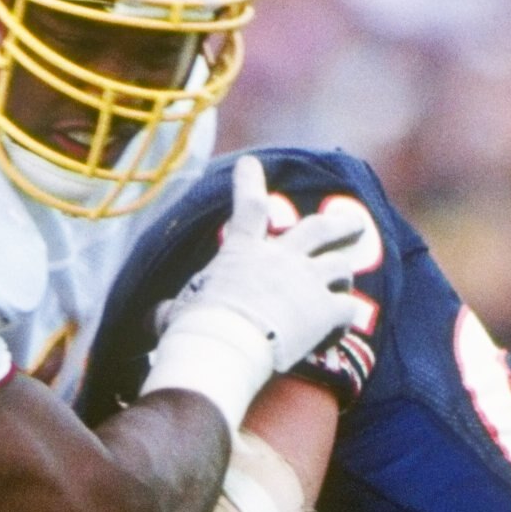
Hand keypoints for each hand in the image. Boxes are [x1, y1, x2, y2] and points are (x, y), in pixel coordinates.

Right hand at [143, 154, 366, 429]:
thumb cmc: (194, 329)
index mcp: (242, 252)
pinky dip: (344, 320)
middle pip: (319, 229)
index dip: (248, 182)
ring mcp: (307, 281)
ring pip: (341, 267)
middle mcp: (281, 258)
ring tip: (345, 287)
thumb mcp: (176, 313)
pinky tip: (338, 331)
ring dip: (343, 277)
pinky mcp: (326, 310)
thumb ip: (172, 310)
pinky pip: (347, 310)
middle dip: (340, 224)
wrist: (224, 348)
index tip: (250, 163)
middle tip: (356, 223)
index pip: (248, 207)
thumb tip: (155, 317)